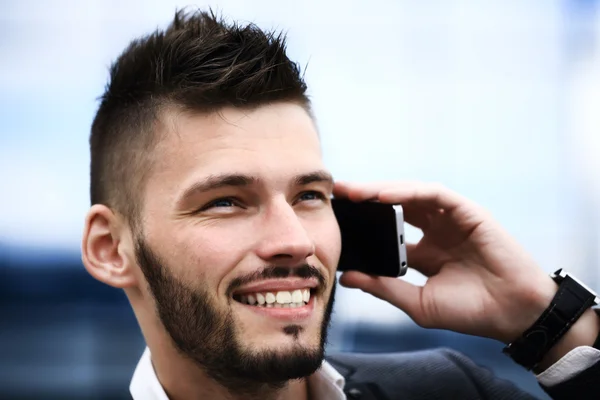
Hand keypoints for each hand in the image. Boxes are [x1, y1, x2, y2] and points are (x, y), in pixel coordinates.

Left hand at [334, 181, 558, 343]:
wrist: (513, 315)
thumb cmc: (470, 312)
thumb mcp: (418, 302)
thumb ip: (384, 287)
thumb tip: (346, 277)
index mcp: (424, 252)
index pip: (387, 231)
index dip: (363, 224)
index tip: (335, 219)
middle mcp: (436, 231)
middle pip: (395, 207)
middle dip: (366, 199)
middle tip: (337, 193)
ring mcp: (451, 220)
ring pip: (411, 194)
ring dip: (382, 190)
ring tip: (354, 191)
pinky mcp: (467, 211)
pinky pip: (434, 194)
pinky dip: (408, 192)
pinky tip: (384, 196)